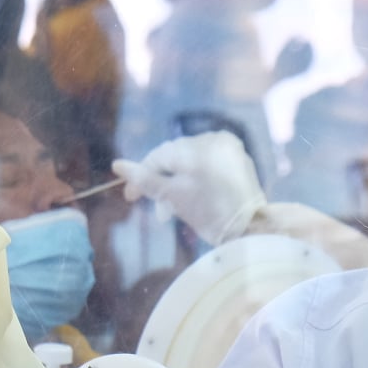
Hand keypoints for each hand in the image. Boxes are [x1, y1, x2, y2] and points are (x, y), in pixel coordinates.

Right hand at [112, 132, 263, 244]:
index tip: (131, 197)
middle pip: (174, 157)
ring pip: (190, 160)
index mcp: (196, 146)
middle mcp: (212, 139)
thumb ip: (144, 179)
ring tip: (176, 207)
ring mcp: (227, 146)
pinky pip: (207, 161)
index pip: (158, 156)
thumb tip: (117, 165)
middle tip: (159, 210)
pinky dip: (197, 176)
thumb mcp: (171, 196)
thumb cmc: (208, 213)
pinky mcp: (237, 156)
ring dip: (178, 181)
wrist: (250, 228)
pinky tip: (194, 195)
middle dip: (162, 182)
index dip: (141, 176)